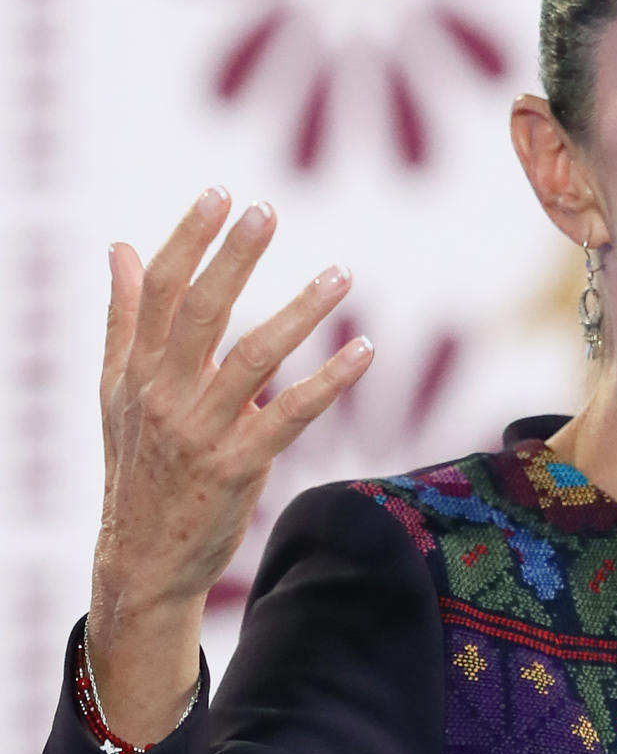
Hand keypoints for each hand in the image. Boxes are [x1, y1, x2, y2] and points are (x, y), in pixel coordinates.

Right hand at [87, 187, 372, 737]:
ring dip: (301, 312)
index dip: (187, 239)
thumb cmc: (136, 466)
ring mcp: (200, 432)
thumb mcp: (116, 391)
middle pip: (201, 312)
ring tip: (342, 273)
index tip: (219, 193)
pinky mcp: (236, 467)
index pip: (159, 291)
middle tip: (267, 209)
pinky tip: (363, 349)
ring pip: (253, 358)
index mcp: (136, 369)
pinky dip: (329, 380)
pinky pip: (290, 415)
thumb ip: (124, 317)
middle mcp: (163, 395)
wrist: (142, 560)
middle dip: (234, 257)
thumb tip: (117, 247)